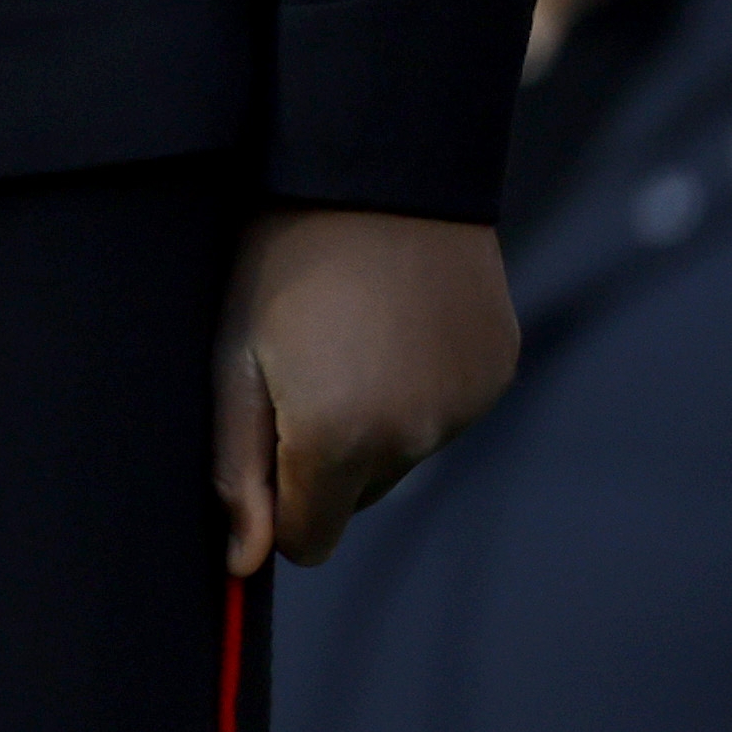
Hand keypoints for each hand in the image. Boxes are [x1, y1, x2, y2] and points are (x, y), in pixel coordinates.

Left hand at [214, 204, 515, 571]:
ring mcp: (464, 409)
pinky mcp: (496, 375)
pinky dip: (421, 387)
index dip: (277, 503)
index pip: (308, 539)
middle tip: (298, 363)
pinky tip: (395, 320)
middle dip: (325, 454)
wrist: (376, 169)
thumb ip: (236, 468)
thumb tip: (242, 562)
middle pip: (355, 494)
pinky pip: (446, 412)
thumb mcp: (235, 356)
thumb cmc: (280, 258)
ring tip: (348, 330)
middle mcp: (414, 439)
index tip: (262, 447)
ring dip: (375, 418)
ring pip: (403, 453)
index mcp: (339, 440)